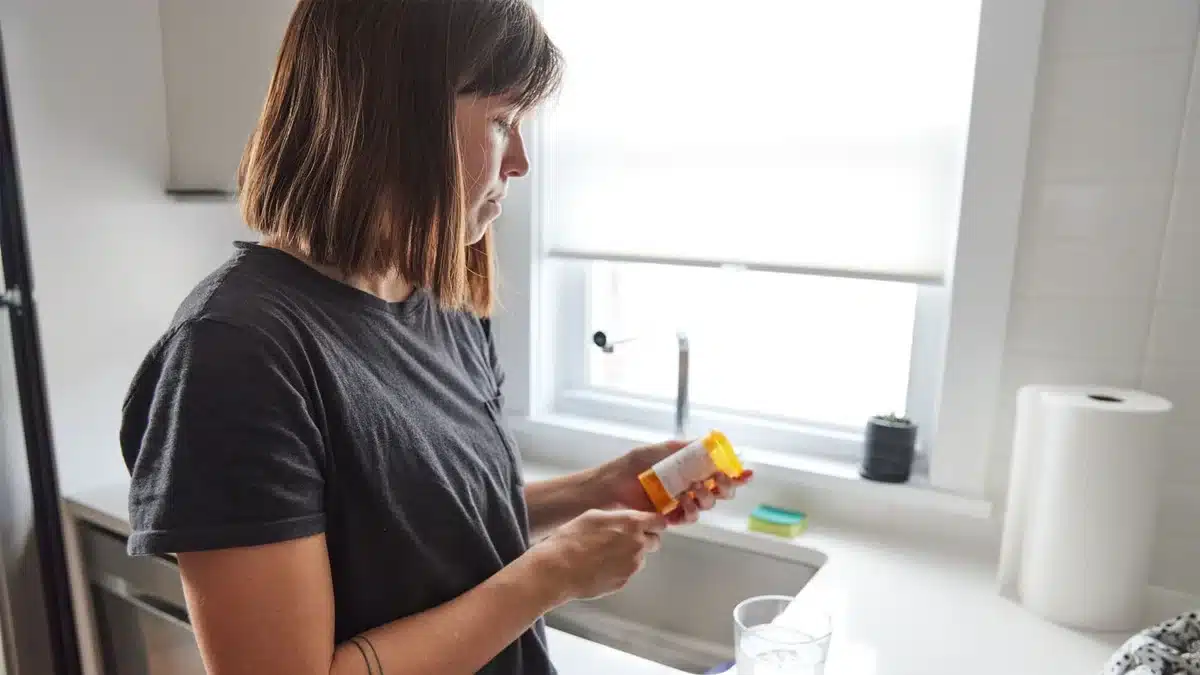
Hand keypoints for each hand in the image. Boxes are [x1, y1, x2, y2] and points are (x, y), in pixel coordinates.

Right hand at [529, 509, 665, 602]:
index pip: (659, 521)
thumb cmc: (570, 540)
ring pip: (640, 558)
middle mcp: (637, 545)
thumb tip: (628, 519)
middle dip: (643, 539)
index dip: (653, 523)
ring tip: (604, 554)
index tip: (648, 524)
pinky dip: (618, 569)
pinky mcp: (623, 582)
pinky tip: (599, 567)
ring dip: (629, 555)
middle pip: (654, 541)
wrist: (557, 570)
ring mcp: (632, 566)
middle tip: (622, 539)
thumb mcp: (593, 516)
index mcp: (631, 523)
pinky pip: (627, 573)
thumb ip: (618, 517)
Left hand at [601, 440, 754, 525]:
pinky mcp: (671, 517)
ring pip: (707, 504)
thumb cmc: (632, 465)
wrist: (611, 485)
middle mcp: (689, 486)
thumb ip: (685, 447)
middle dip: (725, 486)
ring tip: (693, 489)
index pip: (718, 471)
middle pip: (719, 490)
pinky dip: (691, 509)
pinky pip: (690, 516)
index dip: (735, 473)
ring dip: (706, 497)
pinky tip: (683, 501)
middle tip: (719, 480)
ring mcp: (681, 503)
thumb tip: (710, 441)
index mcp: (689, 469)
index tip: (745, 472)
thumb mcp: (660, 449)